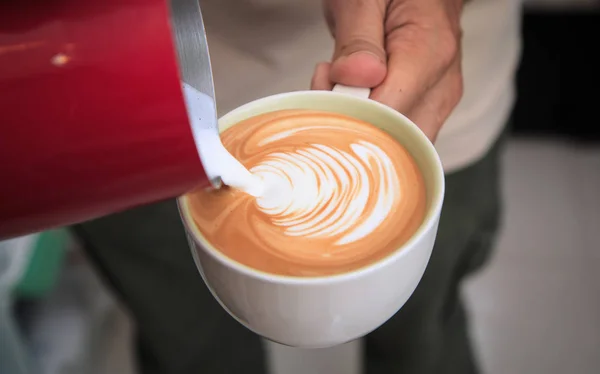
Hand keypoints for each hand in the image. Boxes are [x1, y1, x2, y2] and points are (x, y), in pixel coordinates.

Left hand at [311, 0, 463, 141]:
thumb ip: (359, 39)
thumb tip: (355, 78)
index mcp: (429, 53)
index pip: (389, 112)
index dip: (350, 113)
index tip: (324, 89)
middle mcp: (441, 85)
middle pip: (398, 140)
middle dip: (353, 126)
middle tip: (327, 90)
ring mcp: (437, 100)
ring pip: (400, 146)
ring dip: (361, 129)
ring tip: (340, 89)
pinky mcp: (428, 108)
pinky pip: (400, 137)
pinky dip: (371, 128)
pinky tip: (354, 98)